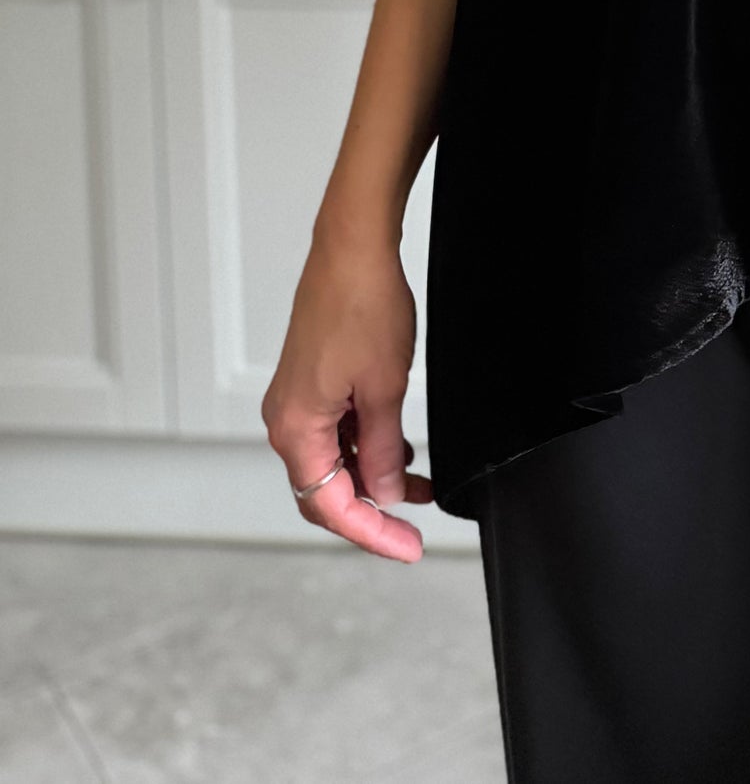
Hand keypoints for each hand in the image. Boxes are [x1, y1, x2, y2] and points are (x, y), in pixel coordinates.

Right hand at [261, 232, 433, 561]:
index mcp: (295, 428)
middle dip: (371, 510)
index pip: (329, 507)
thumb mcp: (385, 389)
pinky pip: (335, 430)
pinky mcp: (310, 380)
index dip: (371, 533)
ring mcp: (296, 398)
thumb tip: (386, 493)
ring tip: (420, 482)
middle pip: (325, 490)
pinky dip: (366, 444)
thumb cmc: (363, 304)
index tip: (408, 547)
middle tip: (413, 528)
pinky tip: (400, 445)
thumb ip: (384, 450)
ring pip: (333, 459)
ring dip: (373, 474)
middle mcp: (286, 418)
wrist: (353, 246)